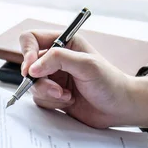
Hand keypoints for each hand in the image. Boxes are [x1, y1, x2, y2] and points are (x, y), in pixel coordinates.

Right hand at [19, 31, 147, 128]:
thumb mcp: (87, 65)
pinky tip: (69, 101)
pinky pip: (39, 98)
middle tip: (57, 90)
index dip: (27, 53)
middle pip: (29, 66)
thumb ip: (58, 60)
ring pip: (33, 84)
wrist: (120, 108)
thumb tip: (32, 68)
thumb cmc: (110, 83)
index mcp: (64, 43)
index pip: (31, 39)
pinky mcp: (53, 94)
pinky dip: (52, 102)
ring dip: (48, 93)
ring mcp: (54, 77)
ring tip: (68, 96)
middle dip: (40, 81)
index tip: (31, 70)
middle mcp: (56, 59)